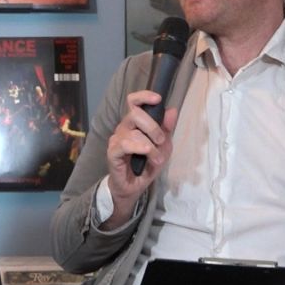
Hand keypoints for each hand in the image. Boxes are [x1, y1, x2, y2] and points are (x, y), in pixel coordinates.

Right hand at [103, 90, 177, 226]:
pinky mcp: (112, 153)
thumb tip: (172, 110)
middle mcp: (123, 128)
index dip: (144, 96)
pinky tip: (147, 155)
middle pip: (135, 113)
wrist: (134, 187)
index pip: (133, 102)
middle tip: (161, 141)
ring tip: (157, 160)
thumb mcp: (163, 146)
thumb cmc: (146, 165)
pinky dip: (140, 149)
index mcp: (134, 124)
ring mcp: (116, 140)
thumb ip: (166, 129)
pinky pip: (125, 145)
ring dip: (151, 147)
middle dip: (153, 126)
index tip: (158, 99)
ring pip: (134, 133)